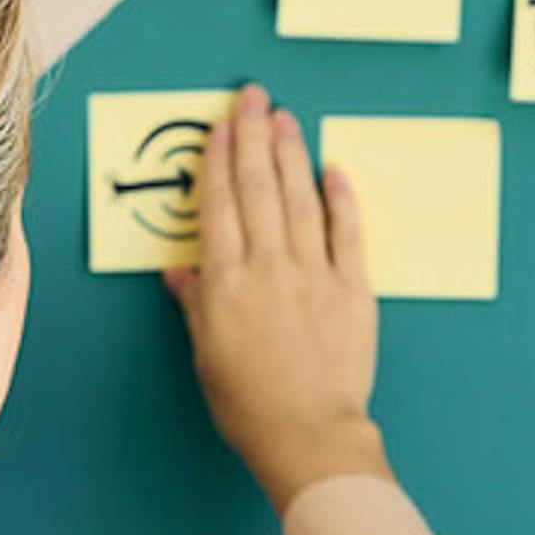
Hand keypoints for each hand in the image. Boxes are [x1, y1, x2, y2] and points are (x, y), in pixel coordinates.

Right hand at [162, 83, 390, 513]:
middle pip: (258, 187)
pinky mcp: (353, 289)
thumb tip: (180, 272)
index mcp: (226, 282)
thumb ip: (196, 304)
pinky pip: (347, 232)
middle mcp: (268, 266)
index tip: (219, 127)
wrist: (308, 436)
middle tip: (253, 97)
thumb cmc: (249, 406)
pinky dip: (340, 197)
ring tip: (285, 118)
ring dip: (290, 153)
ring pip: (299, 198)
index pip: (219, 204)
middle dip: (253, 136)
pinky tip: (332, 170)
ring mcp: (314, 274)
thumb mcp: (206, 355)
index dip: (217, 161)